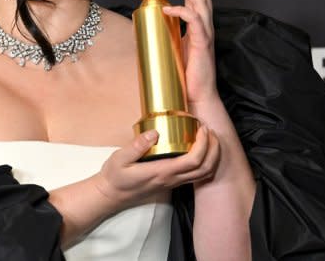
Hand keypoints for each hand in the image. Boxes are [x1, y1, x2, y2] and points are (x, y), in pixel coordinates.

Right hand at [93, 127, 220, 208]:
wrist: (111, 196)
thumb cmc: (115, 177)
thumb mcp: (119, 159)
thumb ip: (136, 146)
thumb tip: (154, 133)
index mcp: (161, 172)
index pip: (193, 161)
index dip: (203, 144)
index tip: (201, 128)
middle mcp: (171, 179)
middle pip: (205, 169)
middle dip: (214, 149)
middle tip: (209, 130)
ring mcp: (173, 183)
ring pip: (204, 174)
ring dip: (212, 156)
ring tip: (208, 137)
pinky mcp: (171, 183)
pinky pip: (196, 175)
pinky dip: (205, 162)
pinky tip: (197, 149)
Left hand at [162, 0, 217, 104]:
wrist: (197, 96)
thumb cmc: (186, 74)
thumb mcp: (175, 45)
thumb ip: (169, 31)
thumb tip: (151, 20)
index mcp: (200, 24)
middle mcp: (205, 25)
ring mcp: (205, 33)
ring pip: (199, 1)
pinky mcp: (202, 43)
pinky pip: (194, 21)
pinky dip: (181, 11)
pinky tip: (168, 7)